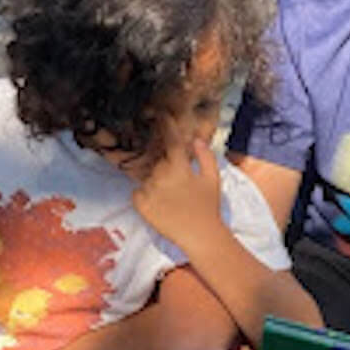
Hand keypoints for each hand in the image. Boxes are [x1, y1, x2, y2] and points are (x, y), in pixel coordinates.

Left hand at [132, 136, 224, 251]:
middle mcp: (161, 176)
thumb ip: (205, 157)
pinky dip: (144, 194)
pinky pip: (137, 191)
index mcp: (179, 168)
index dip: (167, 125)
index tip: (162, 114)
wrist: (199, 235)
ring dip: (156, 181)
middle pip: (159, 163)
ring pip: (148, 177)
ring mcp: (149, 190)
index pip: (172, 141)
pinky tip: (159, 203)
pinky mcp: (141, 205)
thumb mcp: (212, 179)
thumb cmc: (208, 207)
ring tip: (171, 197)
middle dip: (167, 168)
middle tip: (180, 184)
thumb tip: (195, 140)